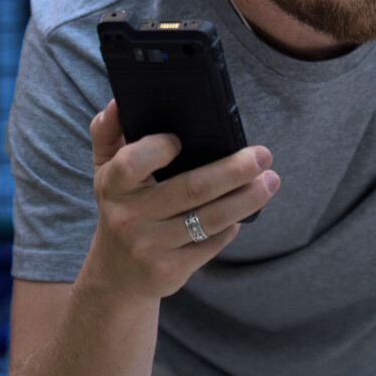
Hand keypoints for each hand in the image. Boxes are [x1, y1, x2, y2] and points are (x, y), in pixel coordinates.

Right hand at [80, 99, 278, 298]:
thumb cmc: (121, 208)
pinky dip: (231, 226)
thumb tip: (119, 101)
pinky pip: (211, 244)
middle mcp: (129, 217)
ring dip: (247, 199)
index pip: (132, 162)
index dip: (159, 148)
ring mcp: (149, 247)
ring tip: (270, 181)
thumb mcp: (105, 171)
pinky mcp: (169, 271)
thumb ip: (108, 132)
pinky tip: (243, 213)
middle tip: (263, 155)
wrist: (116, 275)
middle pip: (191, 189)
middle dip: (234, 170)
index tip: (181, 138)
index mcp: (113, 186)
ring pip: (210, 219)